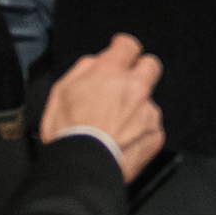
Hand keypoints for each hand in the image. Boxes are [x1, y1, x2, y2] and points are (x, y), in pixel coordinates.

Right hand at [41, 35, 165, 181]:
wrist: (82, 169)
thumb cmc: (69, 133)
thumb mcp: (61, 92)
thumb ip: (84, 69)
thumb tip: (97, 62)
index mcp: (110, 73)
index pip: (128, 45)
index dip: (123, 48)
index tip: (120, 53)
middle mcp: (134, 88)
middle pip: (151, 65)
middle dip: (140, 71)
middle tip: (125, 85)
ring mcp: (148, 112)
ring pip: (149, 101)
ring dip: (137, 108)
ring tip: (116, 126)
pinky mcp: (155, 134)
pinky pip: (152, 127)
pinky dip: (140, 132)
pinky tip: (123, 141)